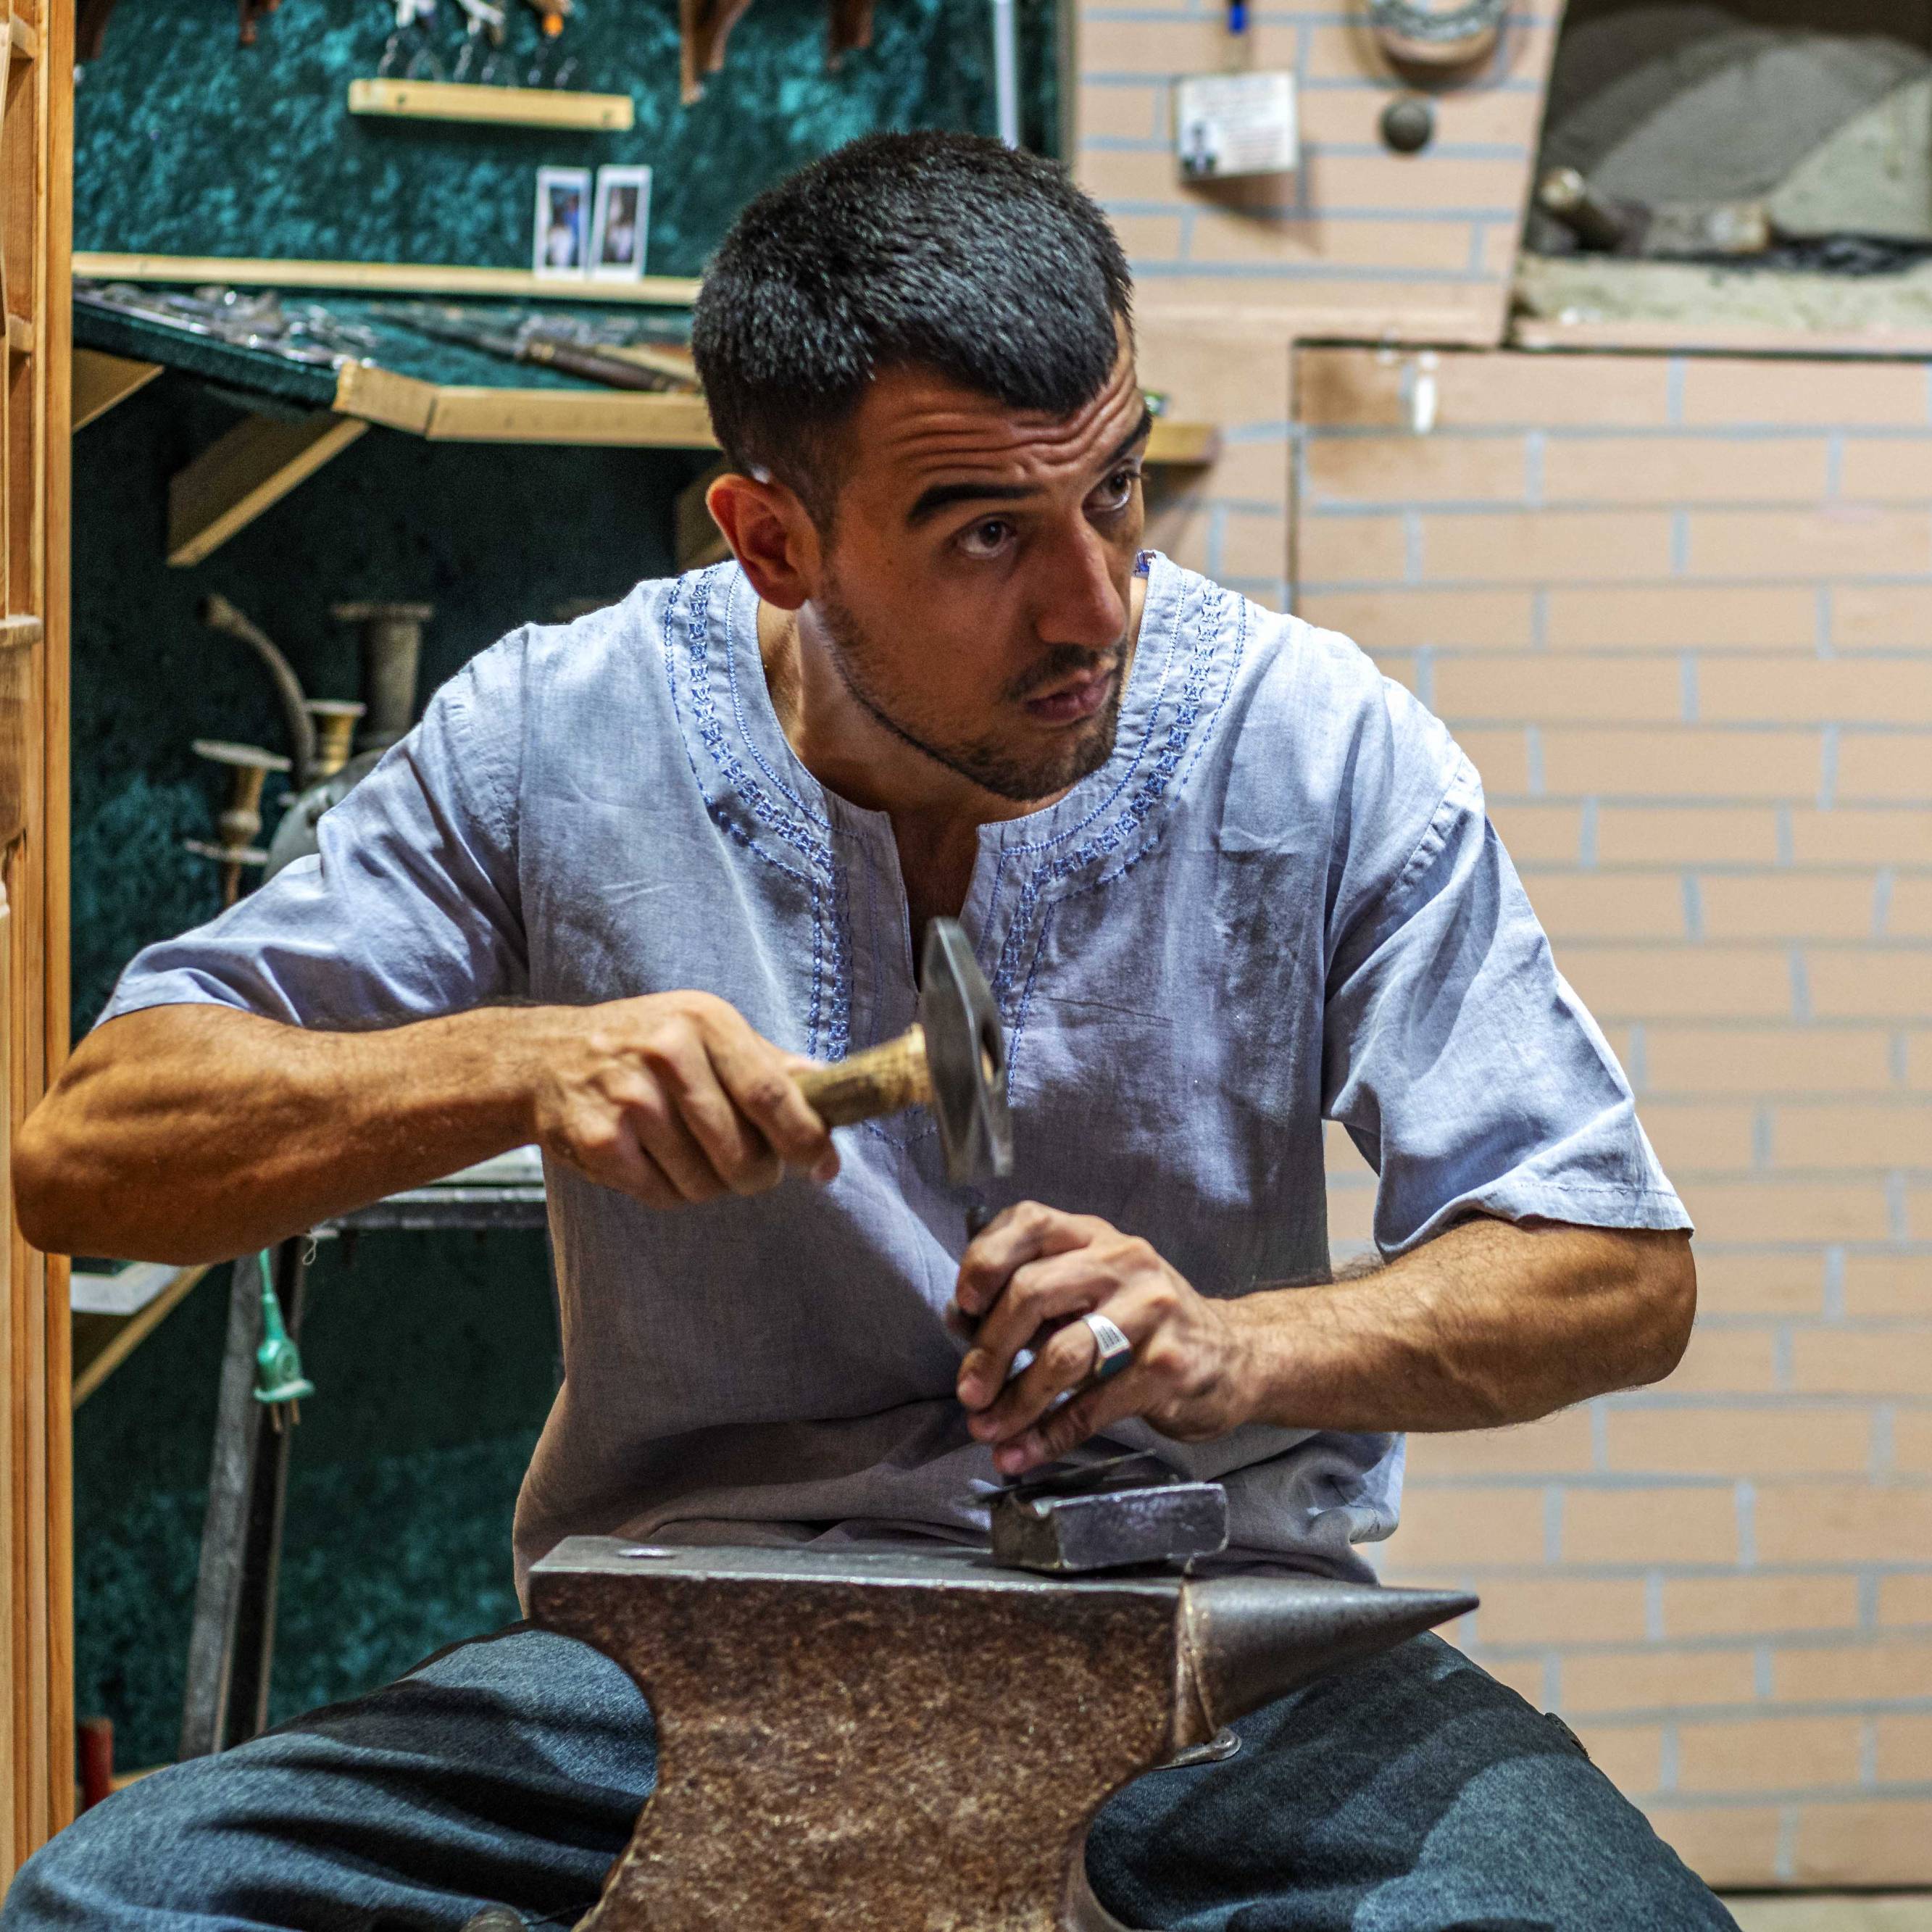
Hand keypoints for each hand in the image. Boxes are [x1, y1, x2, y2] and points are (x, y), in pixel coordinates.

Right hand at [524, 992, 836, 1208]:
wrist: (545, 1058)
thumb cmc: (644, 1045)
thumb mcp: (705, 1031)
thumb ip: (766, 1061)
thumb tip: (828, 1087)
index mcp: (705, 1020)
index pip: (771, 1094)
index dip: (806, 1140)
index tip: (823, 1167)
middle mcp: (666, 1053)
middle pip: (743, 1151)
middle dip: (758, 1175)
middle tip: (750, 1168)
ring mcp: (629, 1098)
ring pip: (706, 1182)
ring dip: (710, 1184)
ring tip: (689, 1154)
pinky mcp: (601, 1140)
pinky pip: (664, 1195)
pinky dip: (670, 1192)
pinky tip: (653, 1160)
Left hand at [951, 1202, 1256, 1477]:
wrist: (1236, 1358)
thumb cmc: (1144, 1325)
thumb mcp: (1092, 1292)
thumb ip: (1033, 1300)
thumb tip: (960, 1321)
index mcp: (1095, 1237)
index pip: (1028, 1222)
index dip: (984, 1262)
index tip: (962, 1308)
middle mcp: (1123, 1261)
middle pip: (1032, 1291)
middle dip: (989, 1349)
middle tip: (969, 1392)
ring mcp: (1150, 1312)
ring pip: (1062, 1355)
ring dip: (1015, 1401)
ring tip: (988, 1430)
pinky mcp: (1166, 1366)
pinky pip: (1093, 1406)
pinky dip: (1049, 1435)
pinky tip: (1023, 1453)